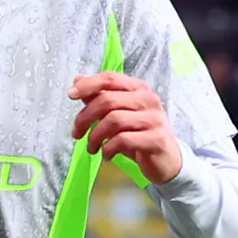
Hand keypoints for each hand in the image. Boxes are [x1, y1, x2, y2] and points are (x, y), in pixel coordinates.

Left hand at [68, 71, 182, 183]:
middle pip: (107, 100)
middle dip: (85, 118)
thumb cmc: (140, 134)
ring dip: (95, 136)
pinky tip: (106, 155)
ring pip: (113, 120)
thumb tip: (78, 80)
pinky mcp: (156, 139)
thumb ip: (99, 97)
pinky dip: (108, 148)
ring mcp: (154, 119)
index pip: (110, 78)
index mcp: (138, 88)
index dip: (88, 84)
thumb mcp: (118, 114)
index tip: (70, 94)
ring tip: (91, 147)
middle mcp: (148, 99)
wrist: (167, 160)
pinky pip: (123, 139)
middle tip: (76, 133)